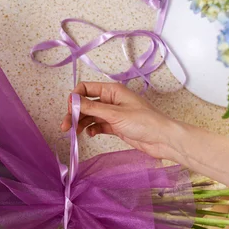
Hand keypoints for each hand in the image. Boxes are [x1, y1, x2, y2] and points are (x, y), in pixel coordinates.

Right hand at [61, 81, 182, 159]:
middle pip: (86, 104)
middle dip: (74, 114)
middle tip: (65, 126)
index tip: (68, 110)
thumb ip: (93, 108)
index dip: (75, 97)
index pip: (86, 88)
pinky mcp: (116, 126)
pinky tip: (90, 134)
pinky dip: (92, 129)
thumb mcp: (115, 114)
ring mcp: (113, 114)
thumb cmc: (144, 122)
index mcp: (112, 90)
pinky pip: (98, 125)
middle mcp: (111, 100)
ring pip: (91, 116)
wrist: (162, 139)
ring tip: (74, 133)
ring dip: (81, 123)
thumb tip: (73, 101)